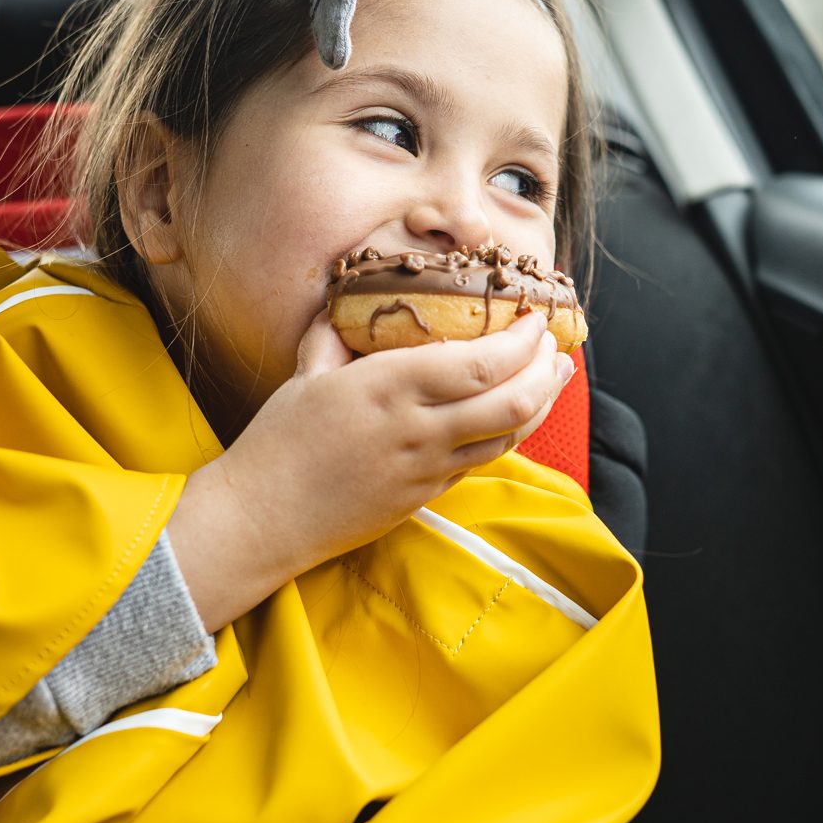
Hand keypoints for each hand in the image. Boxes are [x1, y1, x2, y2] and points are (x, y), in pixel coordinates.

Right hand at [166, 307, 574, 631]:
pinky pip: (481, 461)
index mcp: (390, 386)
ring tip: (555, 378)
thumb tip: (350, 303)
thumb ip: (335, 334)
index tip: (535, 318)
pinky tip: (514, 416)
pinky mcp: (426, 496)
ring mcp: (427, 468)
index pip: (482, 362)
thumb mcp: (305, 374)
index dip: (523, 341)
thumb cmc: (278, 444)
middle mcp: (418, 428)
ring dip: (541, 405)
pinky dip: (509, 434)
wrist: (264, 519)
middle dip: (546, 372)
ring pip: (508, 437)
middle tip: (558, 349)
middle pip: (511, 401)